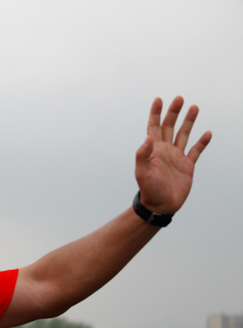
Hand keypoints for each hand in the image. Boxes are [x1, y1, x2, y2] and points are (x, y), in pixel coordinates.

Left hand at [134, 97, 211, 213]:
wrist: (160, 205)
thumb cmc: (149, 190)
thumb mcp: (142, 172)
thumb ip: (143, 155)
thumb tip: (148, 138)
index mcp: (153, 150)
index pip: (154, 127)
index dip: (155, 113)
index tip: (159, 99)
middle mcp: (165, 150)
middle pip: (169, 126)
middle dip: (174, 112)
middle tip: (179, 98)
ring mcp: (177, 157)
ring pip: (183, 134)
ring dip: (188, 121)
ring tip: (194, 107)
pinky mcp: (187, 165)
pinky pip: (196, 150)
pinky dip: (202, 142)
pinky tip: (207, 133)